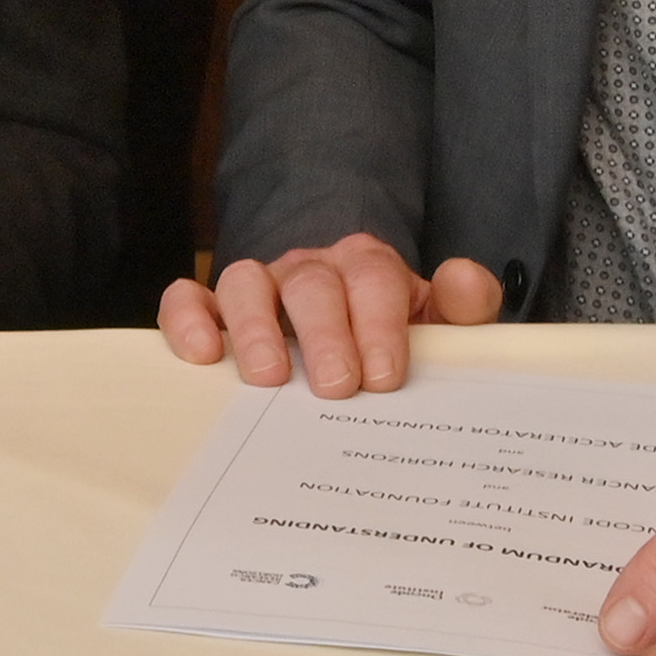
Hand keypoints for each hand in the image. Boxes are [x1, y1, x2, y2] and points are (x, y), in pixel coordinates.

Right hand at [158, 234, 505, 393]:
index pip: (374, 279)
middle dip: (324, 334)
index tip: (385, 377)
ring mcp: (259, 288)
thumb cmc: (388, 339)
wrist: (344, 333)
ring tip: (268, 379)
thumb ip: (463, 309)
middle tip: (336, 387)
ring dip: (256, 329)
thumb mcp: (434, 327)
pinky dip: (188, 318)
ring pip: (245, 282)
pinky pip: (187, 298)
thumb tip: (467, 282)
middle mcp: (310, 271)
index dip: (379, 324)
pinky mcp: (214, 311)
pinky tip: (203, 354)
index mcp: (367, 268)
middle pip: (311, 285)